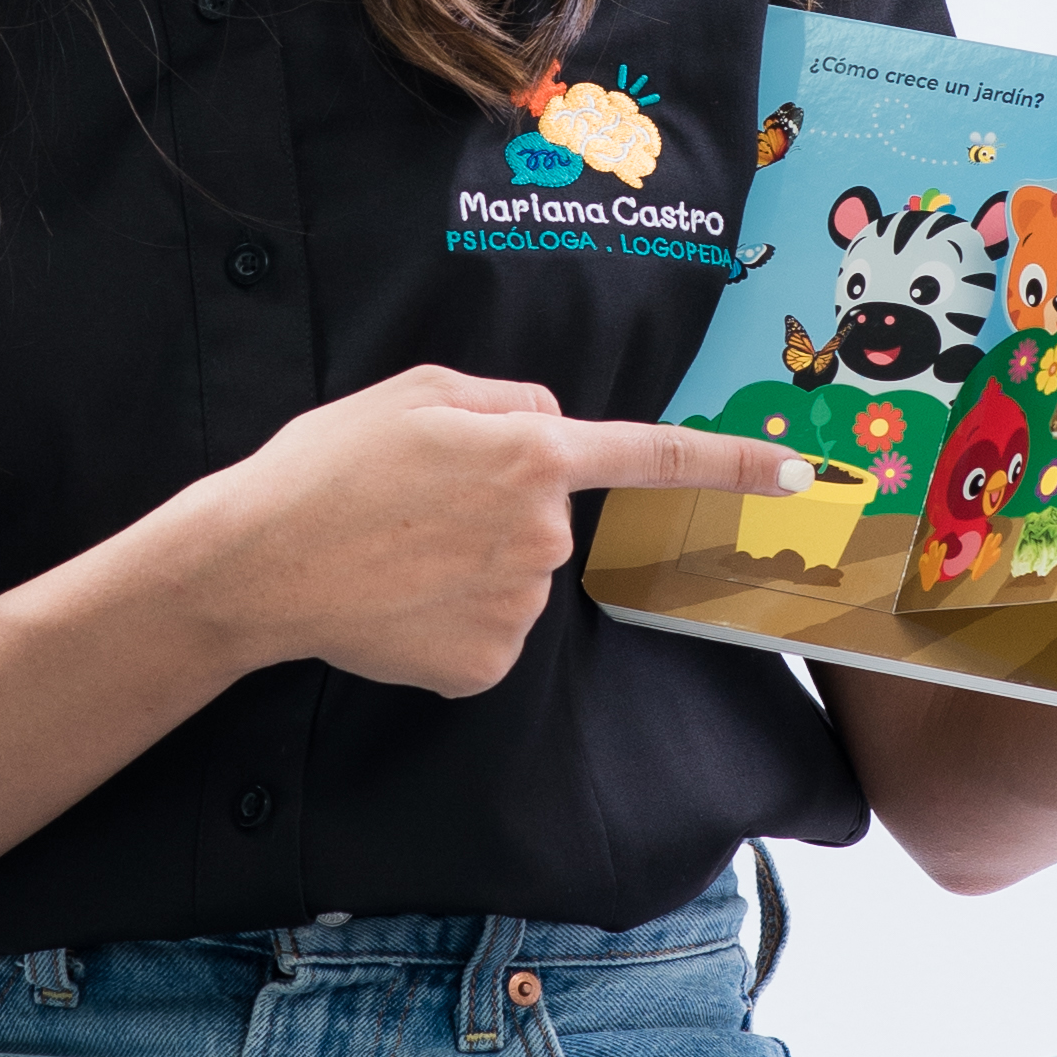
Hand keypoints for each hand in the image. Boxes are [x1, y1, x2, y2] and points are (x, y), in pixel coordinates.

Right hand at [185, 367, 797, 700]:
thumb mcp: (416, 393)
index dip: (736, 464)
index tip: (801, 474)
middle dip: (499, 509)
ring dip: (470, 566)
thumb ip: (506, 402)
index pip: (656, 456)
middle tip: (413, 506)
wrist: (255, 564)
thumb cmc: (327, 467)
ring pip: (517, 577)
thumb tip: (552, 427)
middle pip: (550, 516)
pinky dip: (449, 620)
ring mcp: (518, 605)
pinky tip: (397, 603)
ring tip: (394, 554)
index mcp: (532, 452)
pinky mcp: (486, 663)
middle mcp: (541, 532)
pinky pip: (488, 632)